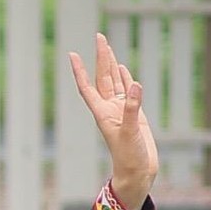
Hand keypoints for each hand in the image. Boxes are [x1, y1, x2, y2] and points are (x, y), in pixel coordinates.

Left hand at [69, 32, 158, 209]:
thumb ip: (133, 108)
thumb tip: (136, 83)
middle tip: (99, 36)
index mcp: (103, 113)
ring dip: (111, 64)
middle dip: (101, 57)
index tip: (72, 54)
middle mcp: (109, 109)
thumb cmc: (130, 158)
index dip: (80, 71)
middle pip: (103, 78)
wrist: (138, 174)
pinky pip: (128, 91)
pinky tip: (124, 69)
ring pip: (115, 82)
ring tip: (108, 46)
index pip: (88, 87)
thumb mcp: (131, 132)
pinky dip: (126, 78)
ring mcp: (121, 111)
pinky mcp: (134, 115)